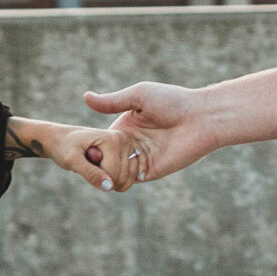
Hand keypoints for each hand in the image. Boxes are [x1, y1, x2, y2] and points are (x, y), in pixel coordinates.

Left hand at [5, 118, 139, 193]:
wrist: (54, 138)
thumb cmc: (60, 146)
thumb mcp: (71, 160)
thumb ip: (90, 173)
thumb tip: (109, 188)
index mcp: (112, 138)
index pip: (119, 172)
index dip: (105, 179)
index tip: (87, 167)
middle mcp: (121, 142)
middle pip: (127, 177)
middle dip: (110, 179)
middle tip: (89, 166)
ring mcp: (121, 149)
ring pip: (127, 179)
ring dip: (111, 180)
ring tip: (94, 169)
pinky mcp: (118, 155)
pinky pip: (124, 178)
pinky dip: (115, 180)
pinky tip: (101, 175)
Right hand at [81, 81, 215, 184]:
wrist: (201, 118)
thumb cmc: (172, 101)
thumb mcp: (138, 96)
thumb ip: (113, 101)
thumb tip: (86, 97)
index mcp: (126, 126)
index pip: (100, 141)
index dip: (88, 145)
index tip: (75, 146)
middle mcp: (131, 144)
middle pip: (104, 158)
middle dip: (93, 161)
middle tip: (78, 162)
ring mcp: (140, 159)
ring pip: (114, 171)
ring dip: (104, 171)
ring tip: (94, 168)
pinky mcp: (150, 171)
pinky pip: (129, 180)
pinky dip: (118, 179)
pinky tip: (110, 173)